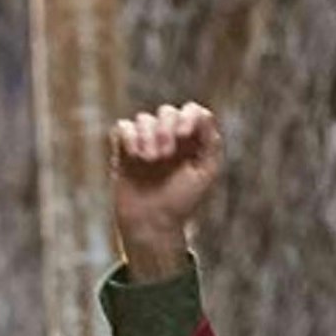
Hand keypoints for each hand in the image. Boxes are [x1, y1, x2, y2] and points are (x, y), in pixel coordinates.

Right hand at [109, 100, 222, 276]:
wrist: (152, 224)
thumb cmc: (181, 202)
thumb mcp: (205, 174)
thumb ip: (211, 144)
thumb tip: (203, 115)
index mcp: (192, 141)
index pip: (193, 111)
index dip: (188, 116)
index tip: (184, 134)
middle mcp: (170, 137)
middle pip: (167, 112)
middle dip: (165, 129)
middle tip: (166, 155)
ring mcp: (146, 142)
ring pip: (144, 119)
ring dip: (148, 136)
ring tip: (150, 160)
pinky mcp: (124, 149)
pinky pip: (123, 127)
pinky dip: (129, 136)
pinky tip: (134, 155)